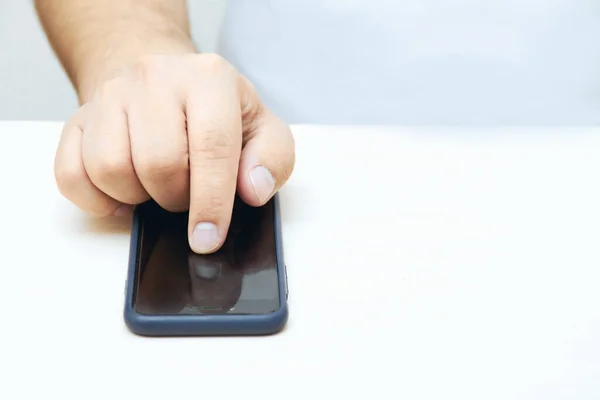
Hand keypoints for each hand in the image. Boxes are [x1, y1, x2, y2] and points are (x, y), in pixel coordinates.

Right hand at [54, 54, 294, 253]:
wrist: (166, 81)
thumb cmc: (218, 112)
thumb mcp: (263, 129)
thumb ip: (272, 159)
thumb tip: (252, 190)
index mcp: (209, 79)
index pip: (211, 147)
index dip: (212, 202)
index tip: (208, 238)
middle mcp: (155, 78)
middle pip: (157, 163)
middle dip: (176, 197)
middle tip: (186, 194)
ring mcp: (111, 95)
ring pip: (109, 169)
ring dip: (138, 196)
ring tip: (157, 185)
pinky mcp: (78, 117)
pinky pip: (71, 174)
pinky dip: (98, 199)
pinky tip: (124, 192)